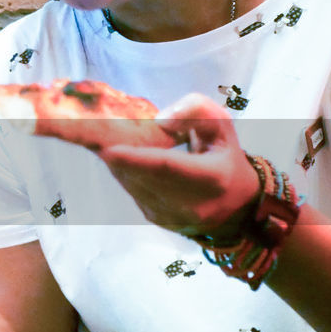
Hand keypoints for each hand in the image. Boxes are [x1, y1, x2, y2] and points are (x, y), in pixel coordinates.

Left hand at [97, 93, 259, 236]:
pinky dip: (126, 172)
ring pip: (133, 183)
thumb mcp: (222, 128)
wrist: (234, 207)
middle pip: (143, 175)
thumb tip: (161, 119)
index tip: (108, 150)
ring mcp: (171, 216)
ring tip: (112, 140)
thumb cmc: (224, 158)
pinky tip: (128, 158)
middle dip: (118, 155)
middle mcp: (192, 204)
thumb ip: (197, 112)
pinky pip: (132, 190)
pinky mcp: (156, 219)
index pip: (168, 168)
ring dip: (120, 161)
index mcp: (213, 178)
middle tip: (97, 133)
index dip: (136, 159)